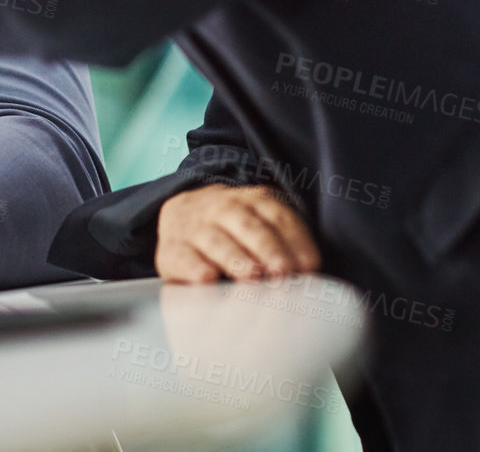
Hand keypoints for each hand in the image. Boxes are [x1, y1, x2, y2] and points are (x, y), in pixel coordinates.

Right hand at [153, 184, 319, 283]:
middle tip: (283, 271)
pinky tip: (207, 278)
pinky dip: (193, 267)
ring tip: (252, 276)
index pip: (276, 215)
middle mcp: (221, 208)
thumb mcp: (258, 223)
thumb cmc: (232, 230)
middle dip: (267, 248)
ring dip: (235, 258)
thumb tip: (309, 274)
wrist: (180, 214)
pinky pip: (182, 256)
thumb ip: (284, 243)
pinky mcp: (170, 249)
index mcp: (251, 200)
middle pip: (247, 225)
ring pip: (215, 239)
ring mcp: (193, 227)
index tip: (309, 266)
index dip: (295, 239)